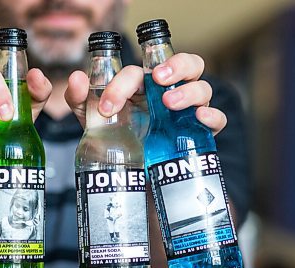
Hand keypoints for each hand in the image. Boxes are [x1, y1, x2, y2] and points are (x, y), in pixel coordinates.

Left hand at [65, 53, 225, 135]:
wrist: (127, 176)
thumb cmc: (113, 140)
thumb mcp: (92, 120)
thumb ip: (80, 99)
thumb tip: (78, 78)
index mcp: (143, 85)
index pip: (140, 71)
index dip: (123, 83)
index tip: (107, 107)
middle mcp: (169, 92)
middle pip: (187, 64)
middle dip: (176, 65)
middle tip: (158, 77)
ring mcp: (186, 112)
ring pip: (203, 87)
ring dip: (189, 91)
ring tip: (169, 103)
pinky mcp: (198, 134)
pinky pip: (216, 119)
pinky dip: (212, 115)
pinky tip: (199, 117)